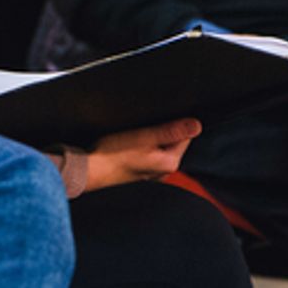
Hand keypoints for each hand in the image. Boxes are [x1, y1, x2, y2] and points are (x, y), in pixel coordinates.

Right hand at [85, 117, 201, 191]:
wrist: (90, 169)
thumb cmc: (113, 154)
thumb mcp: (145, 136)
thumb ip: (171, 131)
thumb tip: (196, 125)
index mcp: (170, 163)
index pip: (186, 136)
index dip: (176, 121)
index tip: (162, 116)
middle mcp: (163, 170)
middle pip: (173, 140)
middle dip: (164, 128)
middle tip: (147, 123)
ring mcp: (151, 171)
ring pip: (160, 145)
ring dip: (152, 135)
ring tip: (137, 132)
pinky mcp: (139, 169)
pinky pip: (149, 150)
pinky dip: (143, 143)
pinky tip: (131, 140)